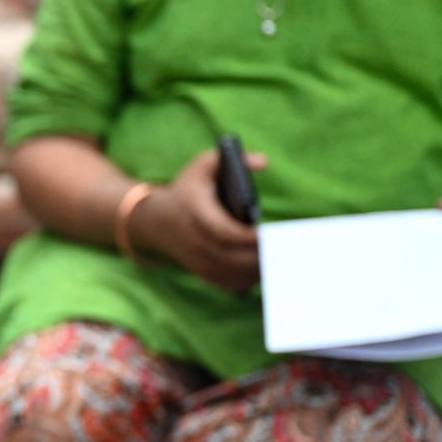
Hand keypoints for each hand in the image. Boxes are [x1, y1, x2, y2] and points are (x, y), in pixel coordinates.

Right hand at [129, 146, 268, 292]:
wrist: (155, 221)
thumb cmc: (188, 189)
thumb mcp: (203, 167)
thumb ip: (232, 158)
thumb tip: (263, 162)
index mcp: (195, 211)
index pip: (223, 231)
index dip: (248, 236)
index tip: (270, 234)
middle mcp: (194, 239)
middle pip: (232, 256)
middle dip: (260, 256)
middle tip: (285, 251)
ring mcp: (197, 259)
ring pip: (232, 273)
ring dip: (257, 270)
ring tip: (280, 261)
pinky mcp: (203, 272)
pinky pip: (229, 282)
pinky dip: (249, 280)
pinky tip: (265, 270)